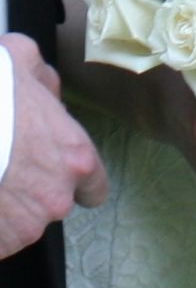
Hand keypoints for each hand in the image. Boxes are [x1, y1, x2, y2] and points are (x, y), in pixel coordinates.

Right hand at [0, 33, 107, 258]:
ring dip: (4, 211)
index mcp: (75, 157)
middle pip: (52, 204)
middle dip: (31, 191)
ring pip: (18, 225)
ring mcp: (22, 228)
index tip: (53, 174)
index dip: (76, 183)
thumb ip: (45, 83)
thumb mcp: (21, 59)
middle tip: (1, 168)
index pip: (95, 188)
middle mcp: (57, 198)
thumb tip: (49, 92)